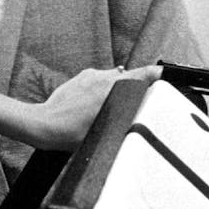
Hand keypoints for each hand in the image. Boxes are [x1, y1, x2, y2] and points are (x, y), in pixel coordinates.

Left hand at [26, 64, 163, 149]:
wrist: (44, 125)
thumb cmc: (71, 133)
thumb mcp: (104, 131)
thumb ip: (123, 117)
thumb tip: (137, 112)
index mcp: (112, 89)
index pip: (142, 75)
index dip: (155, 75)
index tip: (164, 75)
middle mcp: (102, 78)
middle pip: (128, 77)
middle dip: (133, 88)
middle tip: (133, 103)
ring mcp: (90, 76)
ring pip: (113, 78)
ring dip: (116, 88)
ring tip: (108, 108)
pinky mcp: (80, 77)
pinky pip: (98, 80)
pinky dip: (101, 89)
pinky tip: (94, 106)